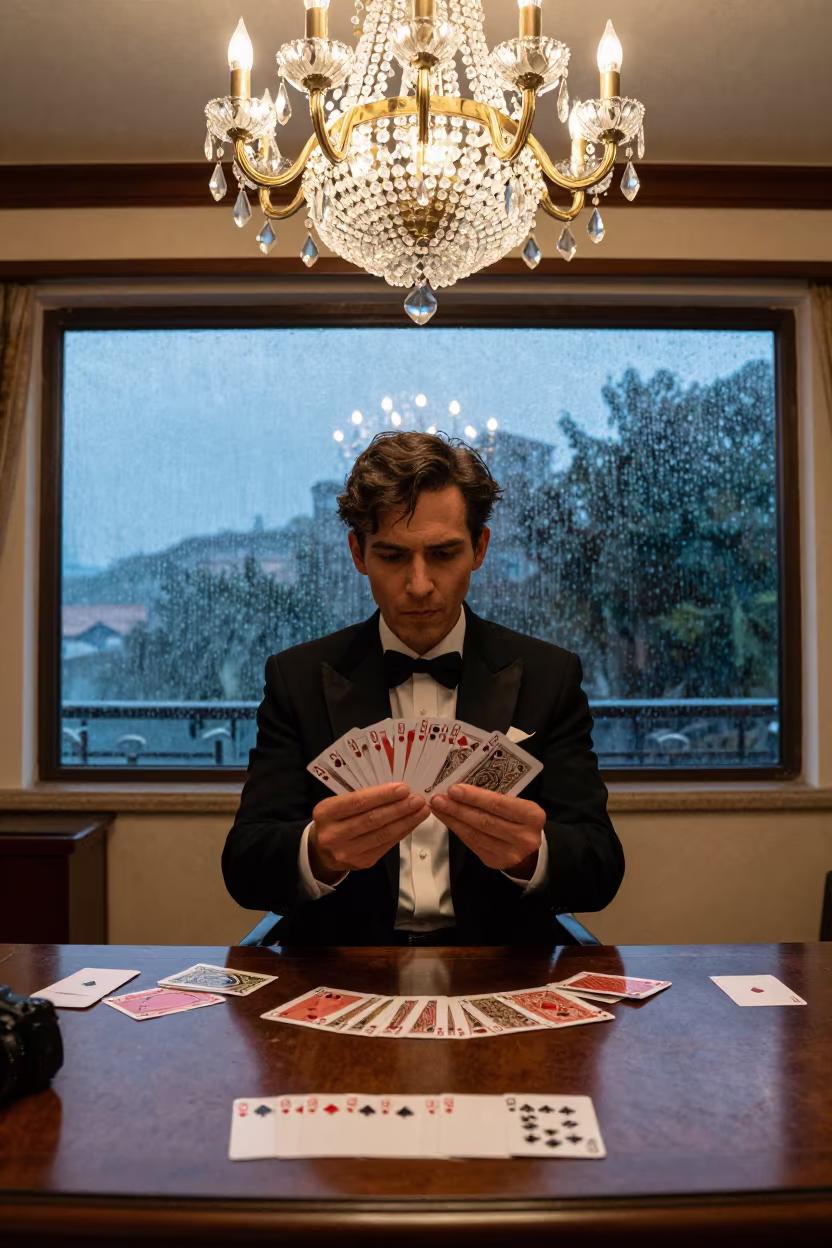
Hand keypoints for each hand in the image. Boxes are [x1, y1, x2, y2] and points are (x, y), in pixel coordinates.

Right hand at [309, 783, 429, 884]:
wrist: (322, 850)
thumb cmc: (335, 820)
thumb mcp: (337, 804)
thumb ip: (360, 797)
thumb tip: (396, 790)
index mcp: (325, 813)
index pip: (357, 802)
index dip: (382, 795)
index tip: (403, 789)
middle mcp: (333, 834)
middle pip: (372, 819)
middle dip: (399, 808)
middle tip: (418, 799)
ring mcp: (347, 851)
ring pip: (382, 834)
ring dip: (406, 821)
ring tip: (421, 810)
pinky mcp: (361, 862)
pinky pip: (386, 845)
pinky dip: (402, 832)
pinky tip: (412, 822)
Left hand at [430, 784, 544, 877]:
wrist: (530, 851)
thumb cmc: (520, 820)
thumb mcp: (518, 805)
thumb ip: (497, 799)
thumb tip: (462, 789)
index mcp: (532, 815)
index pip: (499, 804)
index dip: (475, 797)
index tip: (454, 789)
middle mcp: (524, 836)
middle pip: (485, 820)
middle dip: (458, 808)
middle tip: (439, 798)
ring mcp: (510, 852)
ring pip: (475, 834)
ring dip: (453, 819)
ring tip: (438, 807)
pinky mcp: (496, 861)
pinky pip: (472, 844)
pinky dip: (457, 830)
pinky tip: (447, 819)